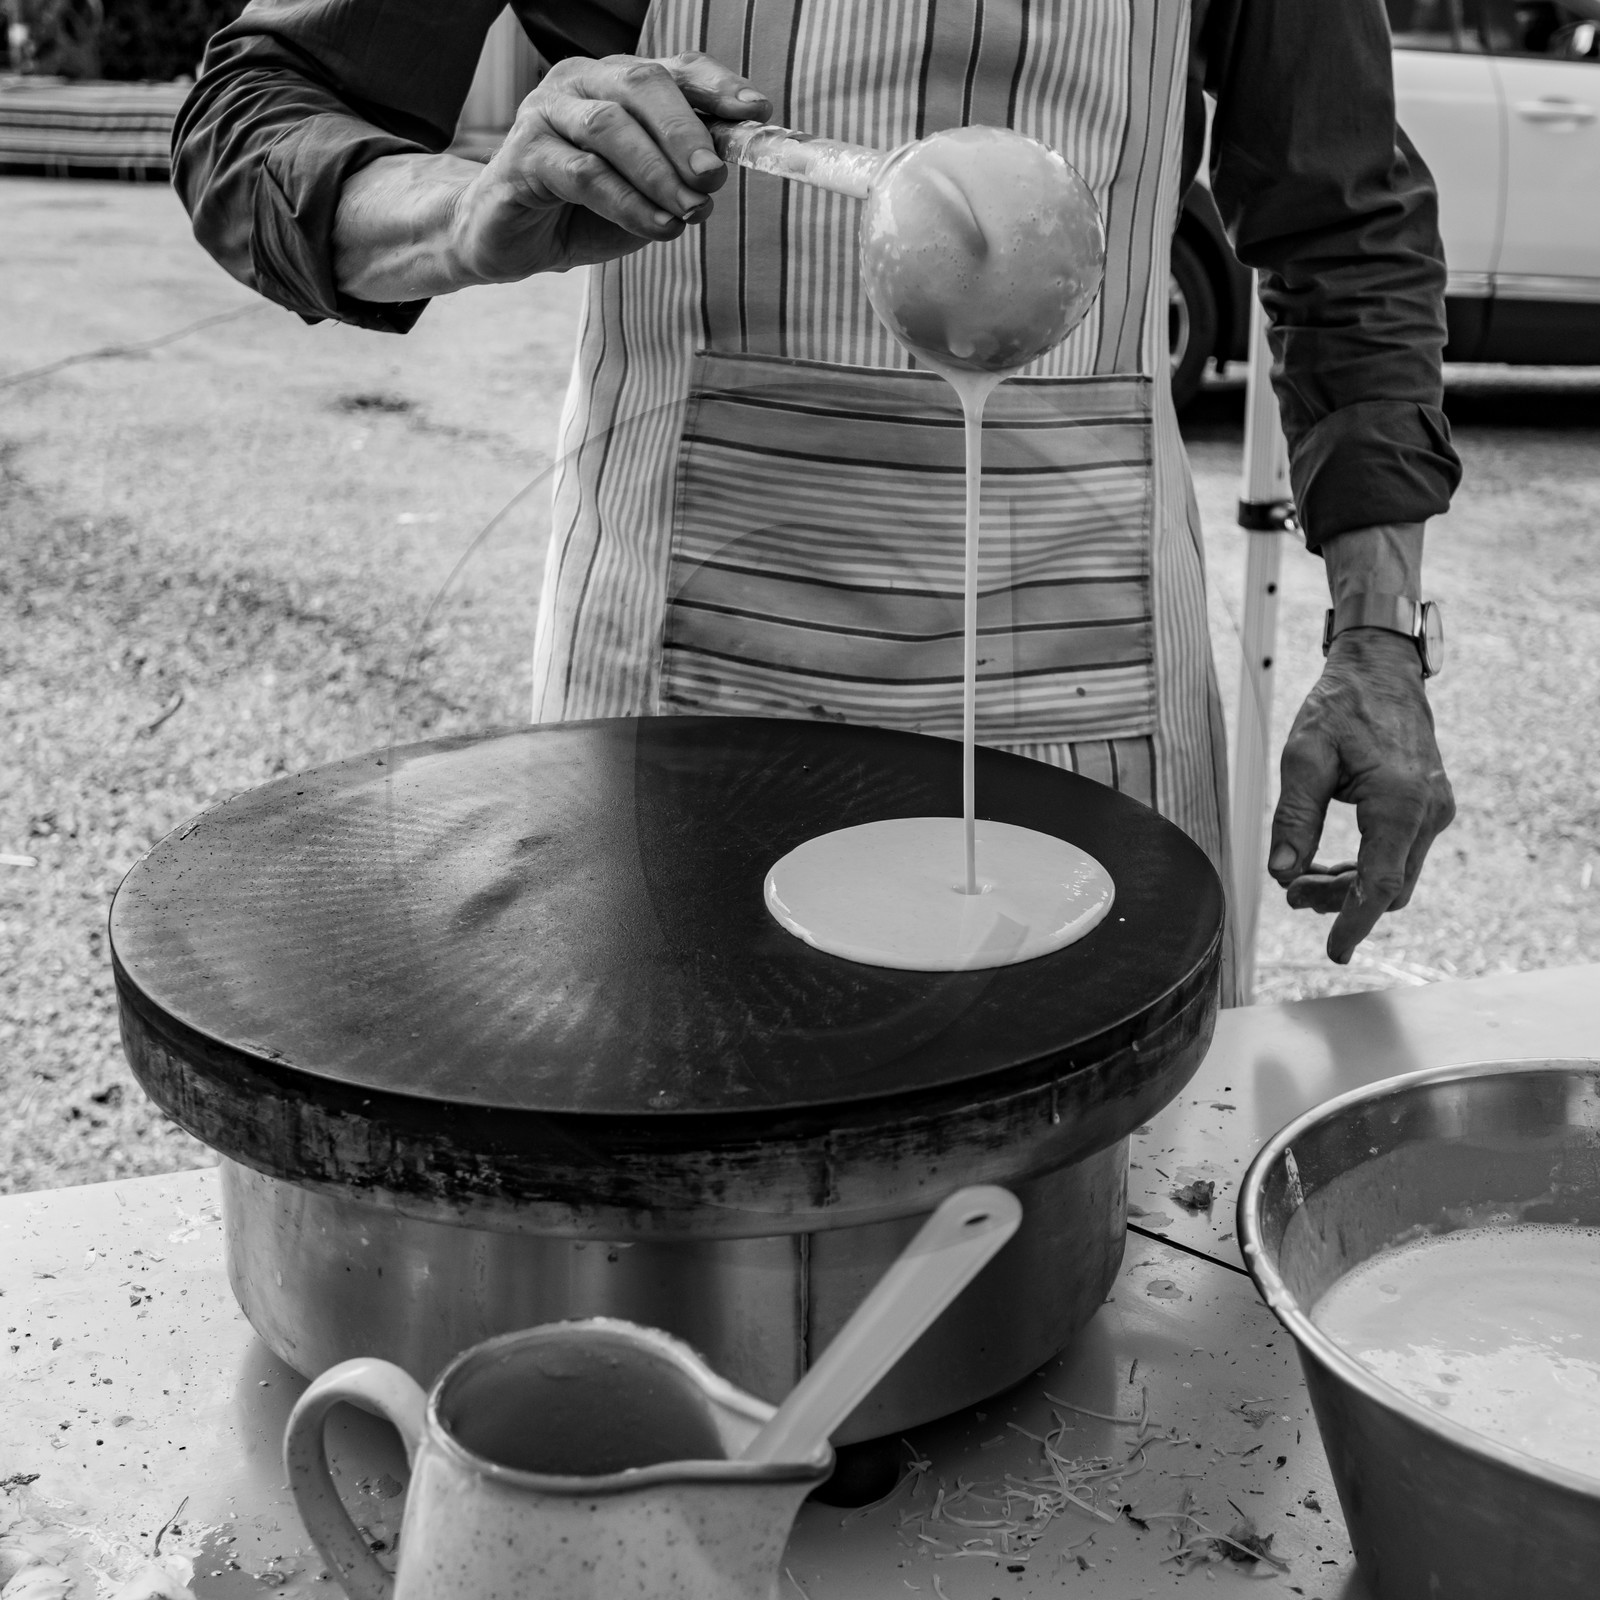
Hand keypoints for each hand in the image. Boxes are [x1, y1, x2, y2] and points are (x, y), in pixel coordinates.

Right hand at [453, 52, 770, 280]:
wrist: (513, 239)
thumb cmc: (584, 208)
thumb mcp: (647, 190)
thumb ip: (681, 173)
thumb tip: (721, 170)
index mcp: (617, 81)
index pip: (674, 69)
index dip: (717, 86)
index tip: (756, 112)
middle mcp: (580, 82)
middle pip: (642, 85)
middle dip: (686, 133)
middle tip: (714, 178)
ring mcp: (546, 112)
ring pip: (611, 126)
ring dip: (659, 173)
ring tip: (690, 211)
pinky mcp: (523, 154)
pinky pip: (584, 173)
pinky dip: (628, 202)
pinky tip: (659, 227)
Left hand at [1267, 628, 1454, 963]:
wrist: (1381, 670)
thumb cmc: (1340, 707)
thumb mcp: (1303, 758)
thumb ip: (1294, 819)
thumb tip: (1281, 874)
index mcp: (1400, 801)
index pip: (1380, 883)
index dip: (1354, 922)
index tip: (1334, 953)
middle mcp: (1428, 812)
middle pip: (1388, 886)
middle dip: (1340, 901)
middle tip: (1291, 894)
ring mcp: (1435, 811)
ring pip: (1394, 875)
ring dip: (1349, 887)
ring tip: (1299, 881)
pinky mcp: (1429, 807)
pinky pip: (1398, 855)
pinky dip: (1364, 868)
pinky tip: (1326, 865)